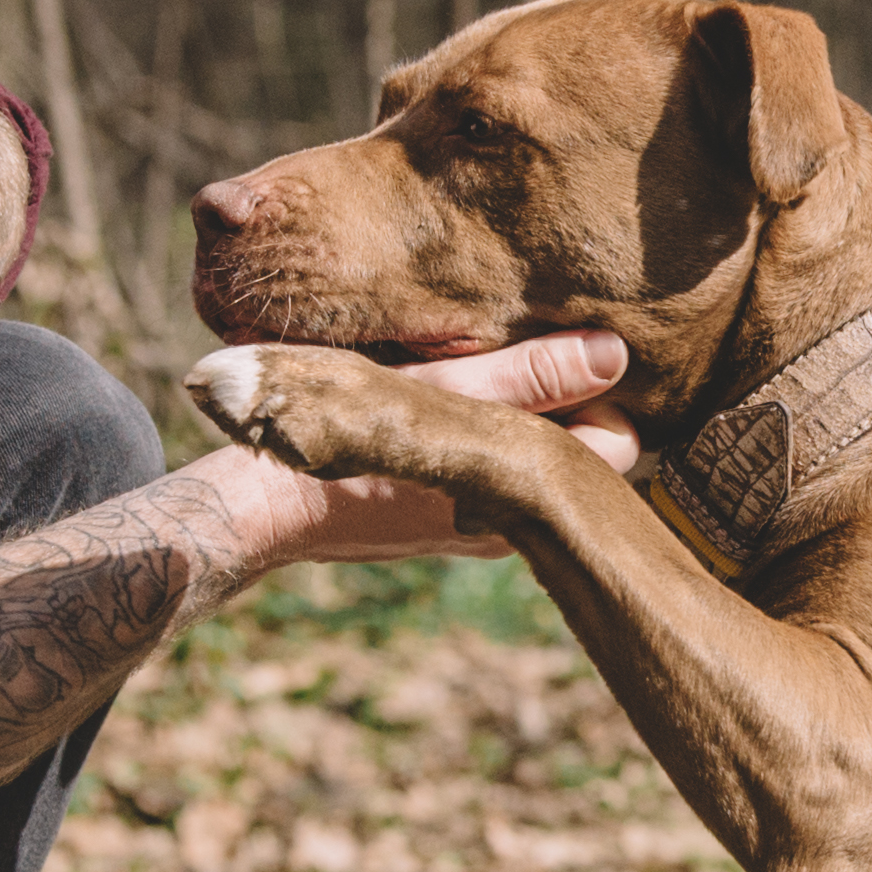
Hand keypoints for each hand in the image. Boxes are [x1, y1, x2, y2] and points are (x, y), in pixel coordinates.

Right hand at [208, 330, 637, 566]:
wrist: (253, 508)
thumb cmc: (342, 440)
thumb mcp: (437, 394)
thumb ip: (531, 375)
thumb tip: (616, 354)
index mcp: (520, 503)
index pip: (618, 449)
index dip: (601, 393)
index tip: (561, 348)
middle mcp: (505, 526)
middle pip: (576, 450)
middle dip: (562, 398)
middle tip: (522, 345)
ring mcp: (467, 524)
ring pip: (524, 454)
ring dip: (511, 407)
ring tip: (476, 359)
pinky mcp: (430, 513)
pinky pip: (479, 462)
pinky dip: (471, 426)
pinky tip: (435, 389)